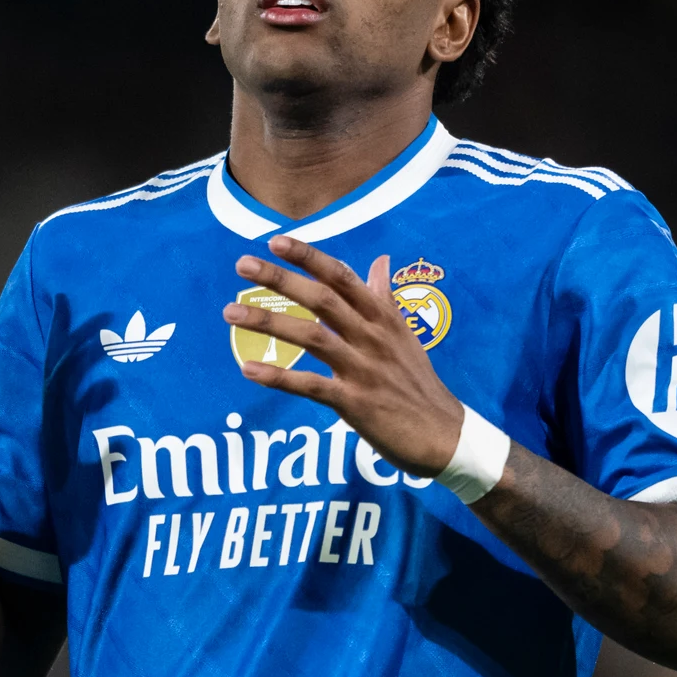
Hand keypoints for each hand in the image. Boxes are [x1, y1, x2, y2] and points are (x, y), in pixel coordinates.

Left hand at [224, 235, 464, 476]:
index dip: (308, 257)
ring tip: (231, 313)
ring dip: (269, 322)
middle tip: (242, 265)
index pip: (342, 277)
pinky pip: (311, 386)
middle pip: (322, 298)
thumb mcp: (405, 335)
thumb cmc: (418, 383)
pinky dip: (279, 377)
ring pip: (312, 336)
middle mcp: (372, 337)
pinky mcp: (355, 403)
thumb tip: (381, 260)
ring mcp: (363, 369)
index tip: (275, 242)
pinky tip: (248, 369)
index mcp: (383, 318)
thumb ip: (385, 298)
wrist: (445, 434)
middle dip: (281, 279)